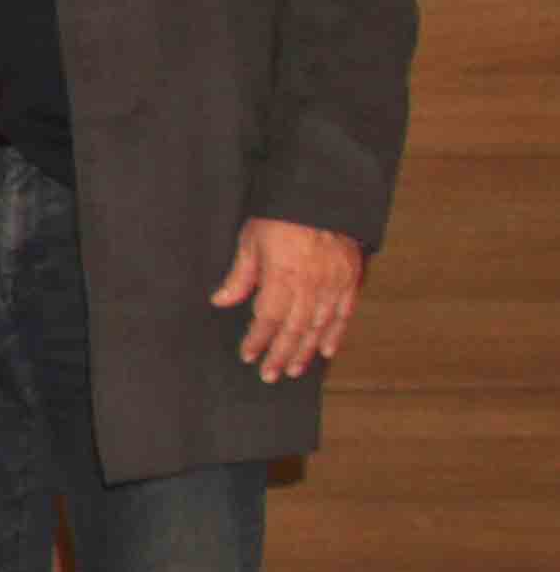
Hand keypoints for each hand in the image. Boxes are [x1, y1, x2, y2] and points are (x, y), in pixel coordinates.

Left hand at [213, 217, 365, 381]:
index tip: (248, 355)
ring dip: (306, 352)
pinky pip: (344, 314)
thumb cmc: (282, 217)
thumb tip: (221, 301)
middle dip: (280, 354)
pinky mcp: (351, 280)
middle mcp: (311, 286)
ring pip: (319, 327)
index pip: (268, 319)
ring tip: (293, 370)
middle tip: (269, 375)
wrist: (323, 197)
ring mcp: (334, 284)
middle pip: (294, 330)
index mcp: (283, 277)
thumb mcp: (251, 241)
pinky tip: (328, 351)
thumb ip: (240, 276)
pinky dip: (336, 334)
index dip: (257, 340)